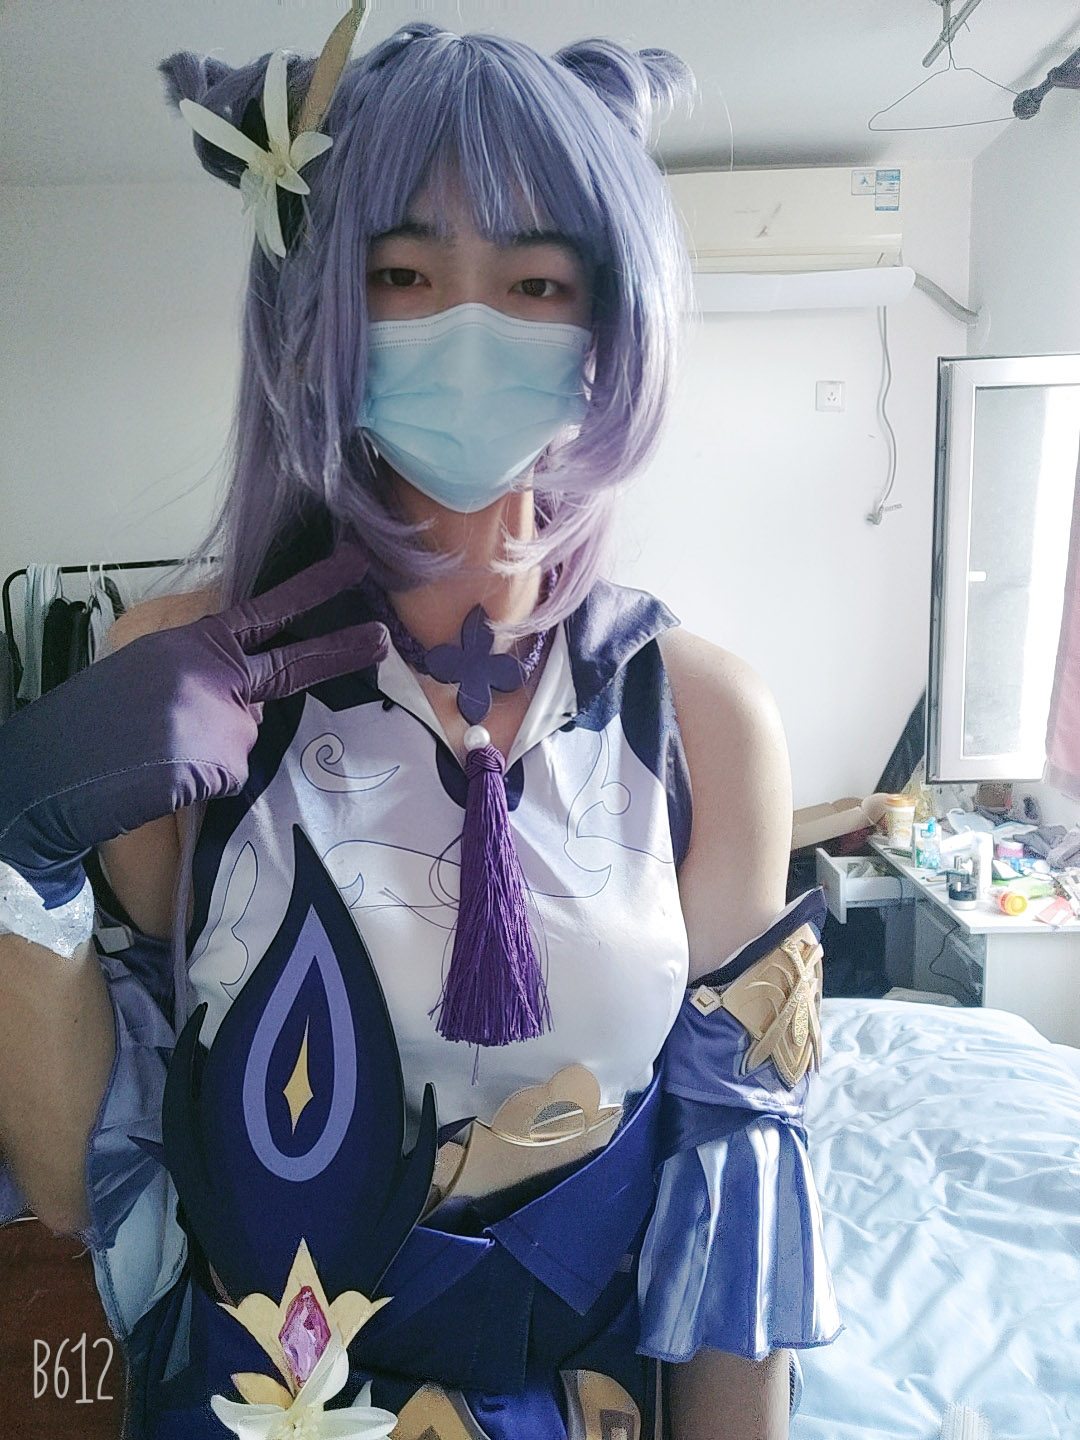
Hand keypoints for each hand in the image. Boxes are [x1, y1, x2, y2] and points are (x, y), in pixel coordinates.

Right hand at [0, 546, 387, 906]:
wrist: (55, 769)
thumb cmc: (98, 722)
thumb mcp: (151, 670)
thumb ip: (207, 672)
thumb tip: (249, 699)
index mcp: (194, 645)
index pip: (264, 610)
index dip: (312, 588)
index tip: (355, 564)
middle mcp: (216, 674)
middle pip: (291, 664)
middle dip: (342, 650)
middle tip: (382, 638)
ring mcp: (223, 718)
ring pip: (247, 739)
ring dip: (215, 753)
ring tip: (161, 754)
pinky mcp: (222, 764)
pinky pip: (231, 776)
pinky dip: (204, 784)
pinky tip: (166, 778)